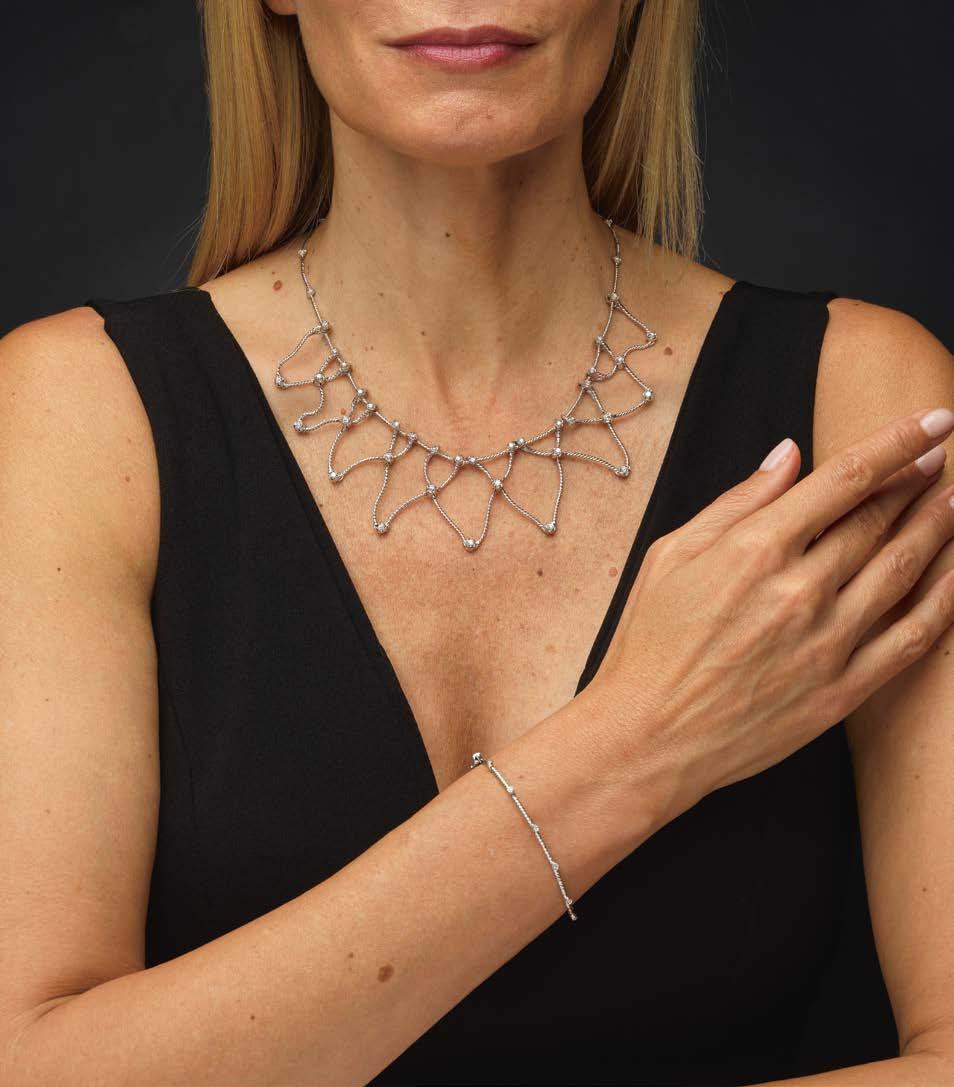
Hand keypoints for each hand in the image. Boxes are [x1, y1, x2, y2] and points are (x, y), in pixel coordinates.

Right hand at [588, 406, 953, 818]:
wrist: (647, 735)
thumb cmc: (648, 642)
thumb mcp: (671, 554)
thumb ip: (736, 502)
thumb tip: (788, 456)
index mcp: (757, 547)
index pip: (846, 479)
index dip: (897, 444)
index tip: (932, 423)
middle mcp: (802, 588)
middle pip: (878, 520)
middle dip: (917, 482)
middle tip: (942, 460)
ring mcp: (828, 641)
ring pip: (903, 570)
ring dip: (938, 528)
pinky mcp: (841, 690)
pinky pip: (909, 640)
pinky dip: (943, 604)